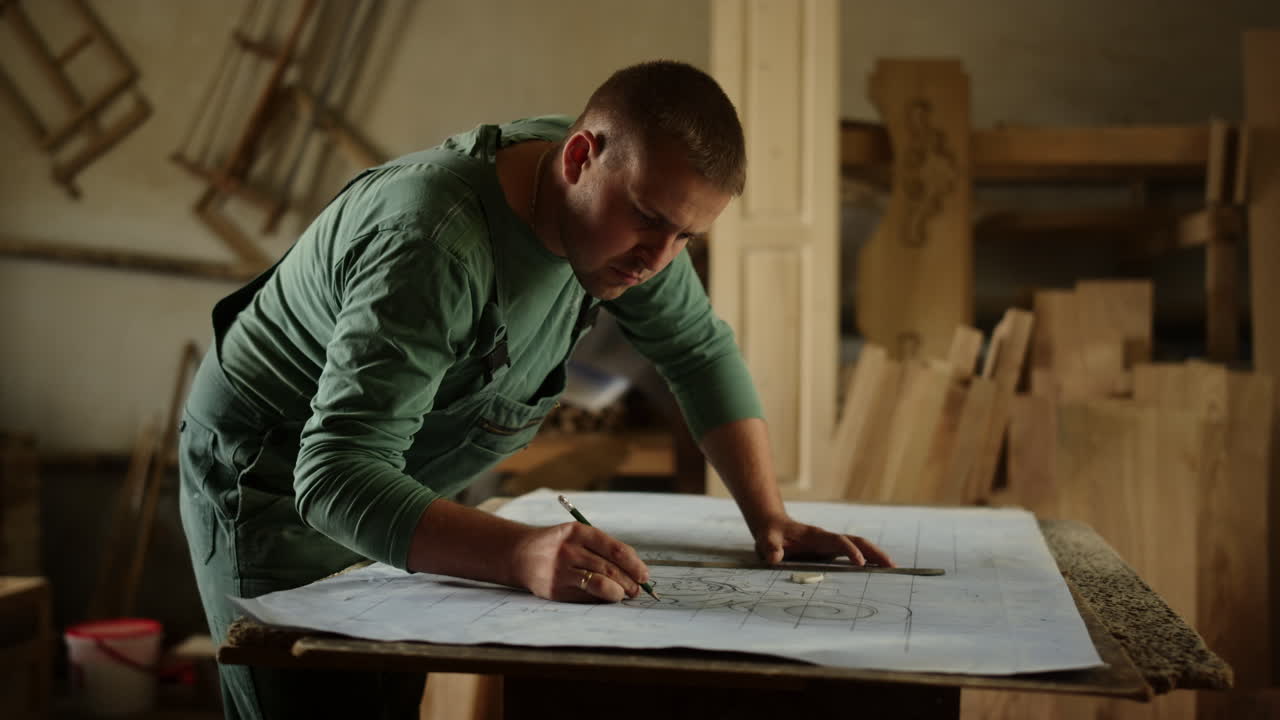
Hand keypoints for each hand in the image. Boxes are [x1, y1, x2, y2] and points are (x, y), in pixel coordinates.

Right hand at [509, 522, 650, 601]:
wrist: (520, 554)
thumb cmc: (559, 545)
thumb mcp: (577, 536)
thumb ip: (603, 548)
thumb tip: (635, 570)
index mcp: (578, 532)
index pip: (614, 548)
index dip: (633, 564)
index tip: (644, 575)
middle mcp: (569, 550)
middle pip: (609, 569)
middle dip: (629, 582)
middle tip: (638, 590)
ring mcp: (560, 570)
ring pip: (599, 585)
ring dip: (618, 593)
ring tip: (624, 595)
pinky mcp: (554, 590)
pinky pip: (585, 596)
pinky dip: (600, 598)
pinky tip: (606, 597)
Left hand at [753, 516, 894, 567]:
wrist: (773, 526)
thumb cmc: (771, 534)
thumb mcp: (766, 540)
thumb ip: (770, 548)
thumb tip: (775, 558)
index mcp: (816, 536)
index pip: (838, 541)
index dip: (850, 550)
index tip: (860, 563)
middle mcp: (828, 539)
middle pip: (857, 541)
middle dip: (875, 552)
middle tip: (892, 566)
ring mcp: (832, 545)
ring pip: (860, 546)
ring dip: (876, 556)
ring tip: (893, 570)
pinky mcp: (832, 551)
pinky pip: (854, 555)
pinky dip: (868, 561)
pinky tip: (878, 572)